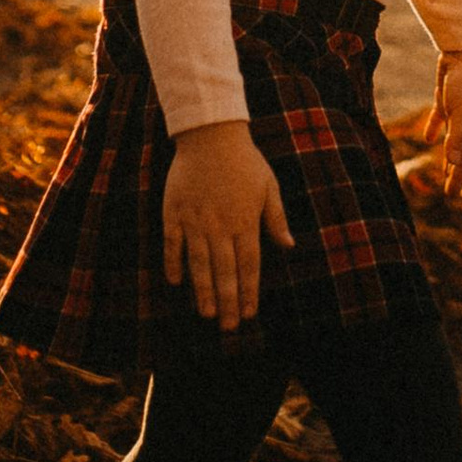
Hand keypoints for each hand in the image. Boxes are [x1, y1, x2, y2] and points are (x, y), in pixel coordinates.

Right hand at [161, 119, 293, 328]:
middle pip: (224, 270)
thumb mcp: (268, 186)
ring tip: (206, 314)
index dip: (249, 291)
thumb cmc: (244, 161)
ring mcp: (195, 219)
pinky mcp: (174, 211)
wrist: (210, 134)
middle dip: (227, 301)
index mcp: (245, 220)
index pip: (248, 264)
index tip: (250, 313)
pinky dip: (173, 262)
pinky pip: (172, 242)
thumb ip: (276, 219)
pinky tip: (176, 282)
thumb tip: (289, 246)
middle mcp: (220, 224)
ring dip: (203, 290)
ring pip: (199, 262)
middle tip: (229, 327)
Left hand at [416, 42, 461, 198]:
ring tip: (443, 169)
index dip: (457, 178)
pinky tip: (428, 138)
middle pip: (461, 152)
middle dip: (455, 171)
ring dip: (447, 154)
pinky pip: (440, 118)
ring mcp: (458, 109)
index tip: (450, 197)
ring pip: (452, 138)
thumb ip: (457, 137)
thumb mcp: (461, 111)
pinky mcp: (447, 97)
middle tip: (449, 190)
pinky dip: (435, 129)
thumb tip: (454, 164)